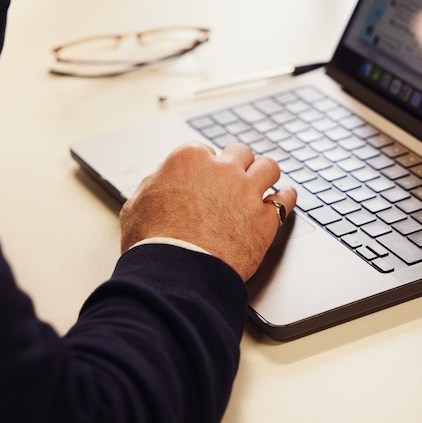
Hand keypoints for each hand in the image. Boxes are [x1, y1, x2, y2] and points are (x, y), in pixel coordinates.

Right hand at [119, 143, 297, 281]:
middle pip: (240, 152)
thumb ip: (152, 185)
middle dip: (237, 163)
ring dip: (265, 173)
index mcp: (189, 159)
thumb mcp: (136, 205)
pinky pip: (285, 199)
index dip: (204, 166)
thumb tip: (159, 180)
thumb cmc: (151, 241)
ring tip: (264, 180)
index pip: (204, 151)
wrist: (176, 272)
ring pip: (268, 167)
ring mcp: (247, 192)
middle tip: (234, 175)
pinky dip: (285, 197)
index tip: (204, 177)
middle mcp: (222, 169)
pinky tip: (284, 197)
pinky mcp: (265, 220)